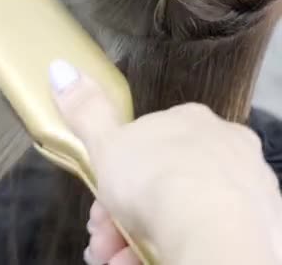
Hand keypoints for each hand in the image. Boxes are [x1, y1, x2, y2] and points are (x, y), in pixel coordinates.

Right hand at [48, 60, 281, 264]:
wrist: (210, 227)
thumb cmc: (160, 180)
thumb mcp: (105, 143)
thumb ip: (85, 110)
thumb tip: (63, 72)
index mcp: (189, 122)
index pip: (148, 144)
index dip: (117, 172)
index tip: (100, 196)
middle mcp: (223, 149)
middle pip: (161, 182)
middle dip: (123, 210)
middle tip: (102, 230)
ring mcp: (242, 188)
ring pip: (180, 212)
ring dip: (138, 234)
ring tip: (115, 254)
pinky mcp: (254, 224)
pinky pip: (201, 234)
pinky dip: (167, 248)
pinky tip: (141, 259)